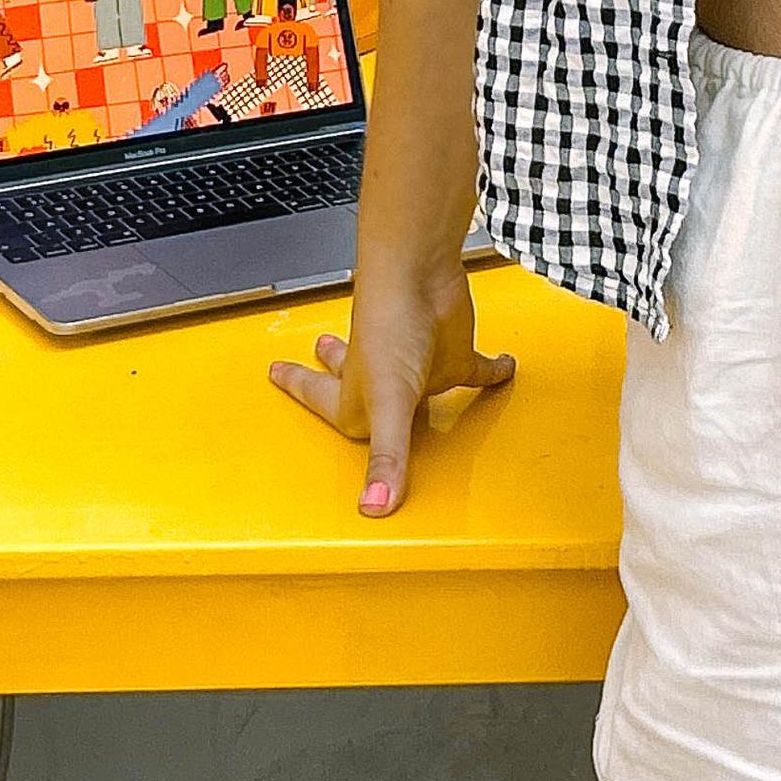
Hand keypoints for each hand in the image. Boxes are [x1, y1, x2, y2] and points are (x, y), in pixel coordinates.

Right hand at [269, 268, 516, 516]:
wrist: (424, 274)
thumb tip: (375, 506)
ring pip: (410, 385)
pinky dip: (491, 371)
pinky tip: (504, 370)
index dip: (298, 390)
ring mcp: (417, 366)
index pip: (319, 401)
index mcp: (357, 396)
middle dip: (328, 376)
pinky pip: (475, 369)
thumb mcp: (388, 402)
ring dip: (410, 389)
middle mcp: (384, 382)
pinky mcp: (453, 354)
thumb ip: (388, 455)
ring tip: (414, 392)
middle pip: (350, 383)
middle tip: (310, 364)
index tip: (277, 374)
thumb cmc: (393, 325)